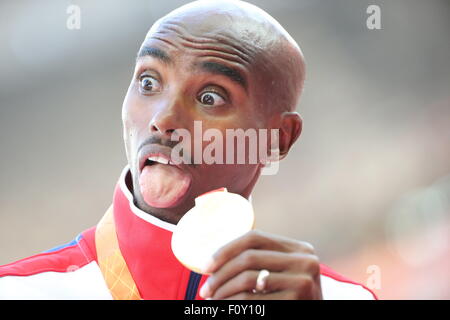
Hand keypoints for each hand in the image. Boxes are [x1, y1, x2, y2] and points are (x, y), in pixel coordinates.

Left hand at [198, 230, 322, 299]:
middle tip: (204, 289)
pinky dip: (233, 304)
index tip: (206, 266)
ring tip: (212, 299)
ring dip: (223, 290)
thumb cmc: (290, 298)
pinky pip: (253, 300)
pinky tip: (225, 307)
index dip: (226, 249)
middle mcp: (305, 260)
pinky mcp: (297, 299)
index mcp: (299, 248)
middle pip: (249, 257)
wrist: (314, 317)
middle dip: (220, 273)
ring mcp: (303, 280)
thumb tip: (214, 259)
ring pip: (248, 279)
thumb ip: (262, 261)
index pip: (255, 237)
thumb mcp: (282, 274)